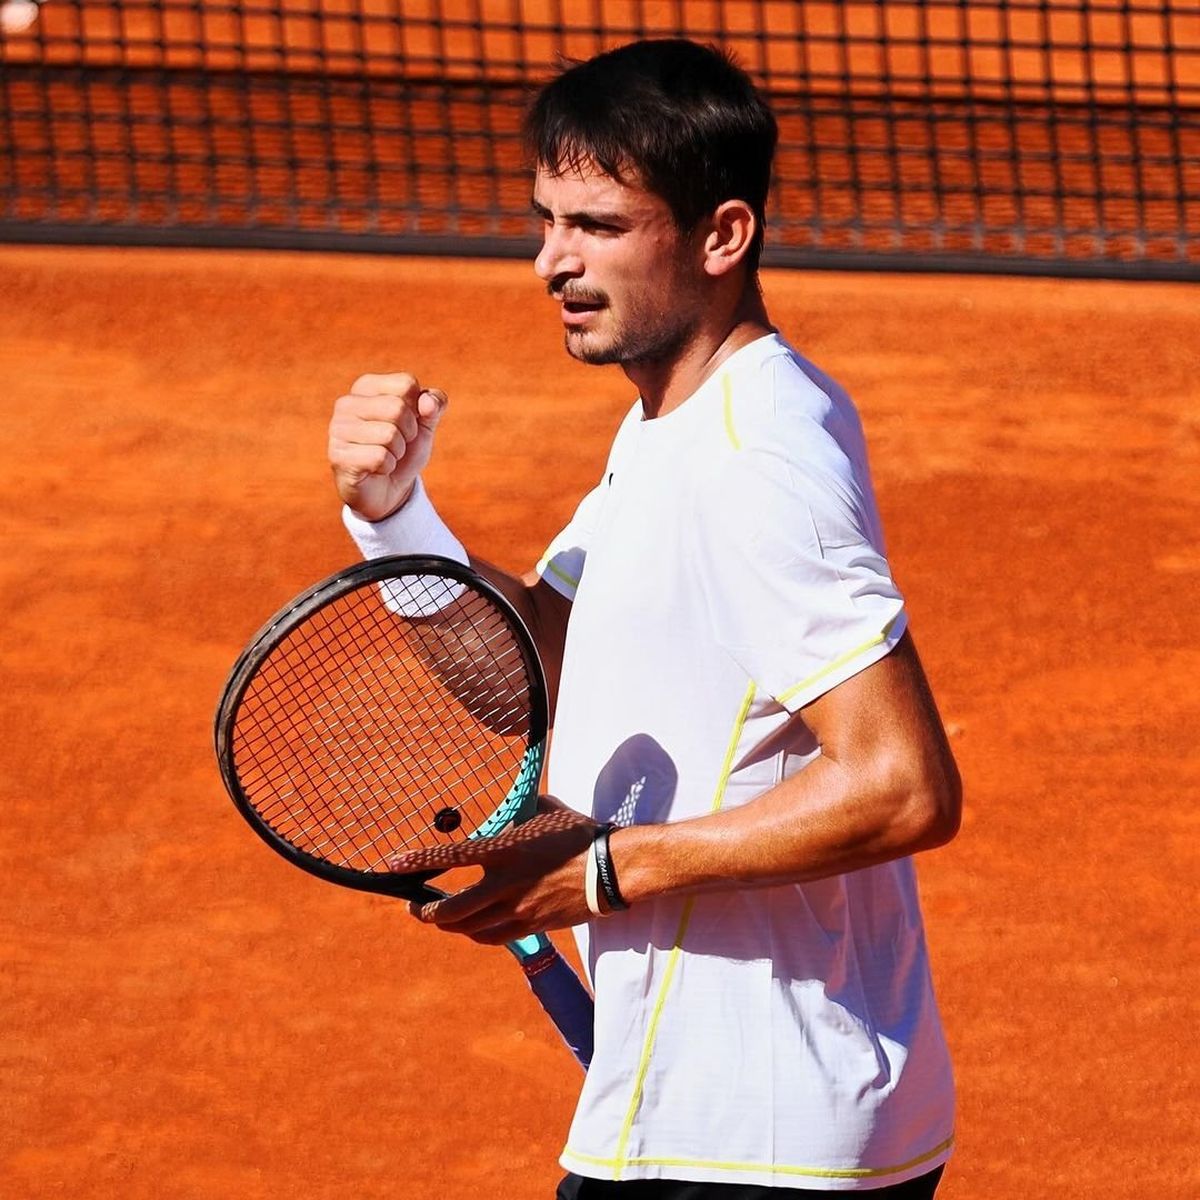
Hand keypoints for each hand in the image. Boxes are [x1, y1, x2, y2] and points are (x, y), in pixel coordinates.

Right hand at [327, 372, 448, 520]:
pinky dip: (387, 467)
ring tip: (385, 456)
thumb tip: (428, 401)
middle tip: (397, 444)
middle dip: (408, 433)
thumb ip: (434, 405)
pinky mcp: (338, 455)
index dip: (417, 409)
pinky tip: (375, 469)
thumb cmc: (404, 451)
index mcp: (366, 386)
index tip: (406, 424)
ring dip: (397, 452)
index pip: (406, 384)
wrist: (389, 490)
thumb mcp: (426, 425)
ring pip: (389, 434)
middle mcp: (347, 403)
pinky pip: (379, 458)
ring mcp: (338, 429)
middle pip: (397, 408)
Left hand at [388, 797, 599, 943]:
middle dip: (424, 910)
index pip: (450, 857)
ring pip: (468, 927)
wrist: (610, 871)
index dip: (418, 861)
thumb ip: (522, 808)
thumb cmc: (579, 834)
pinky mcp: (531, 925)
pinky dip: (475, 934)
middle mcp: (505, 883)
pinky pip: (493, 937)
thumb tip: (514, 801)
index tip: (393, 865)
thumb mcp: (547, 811)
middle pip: (450, 908)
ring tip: (436, 917)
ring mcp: (517, 908)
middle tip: (414, 904)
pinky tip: (470, 928)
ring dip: (446, 925)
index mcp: (505, 849)